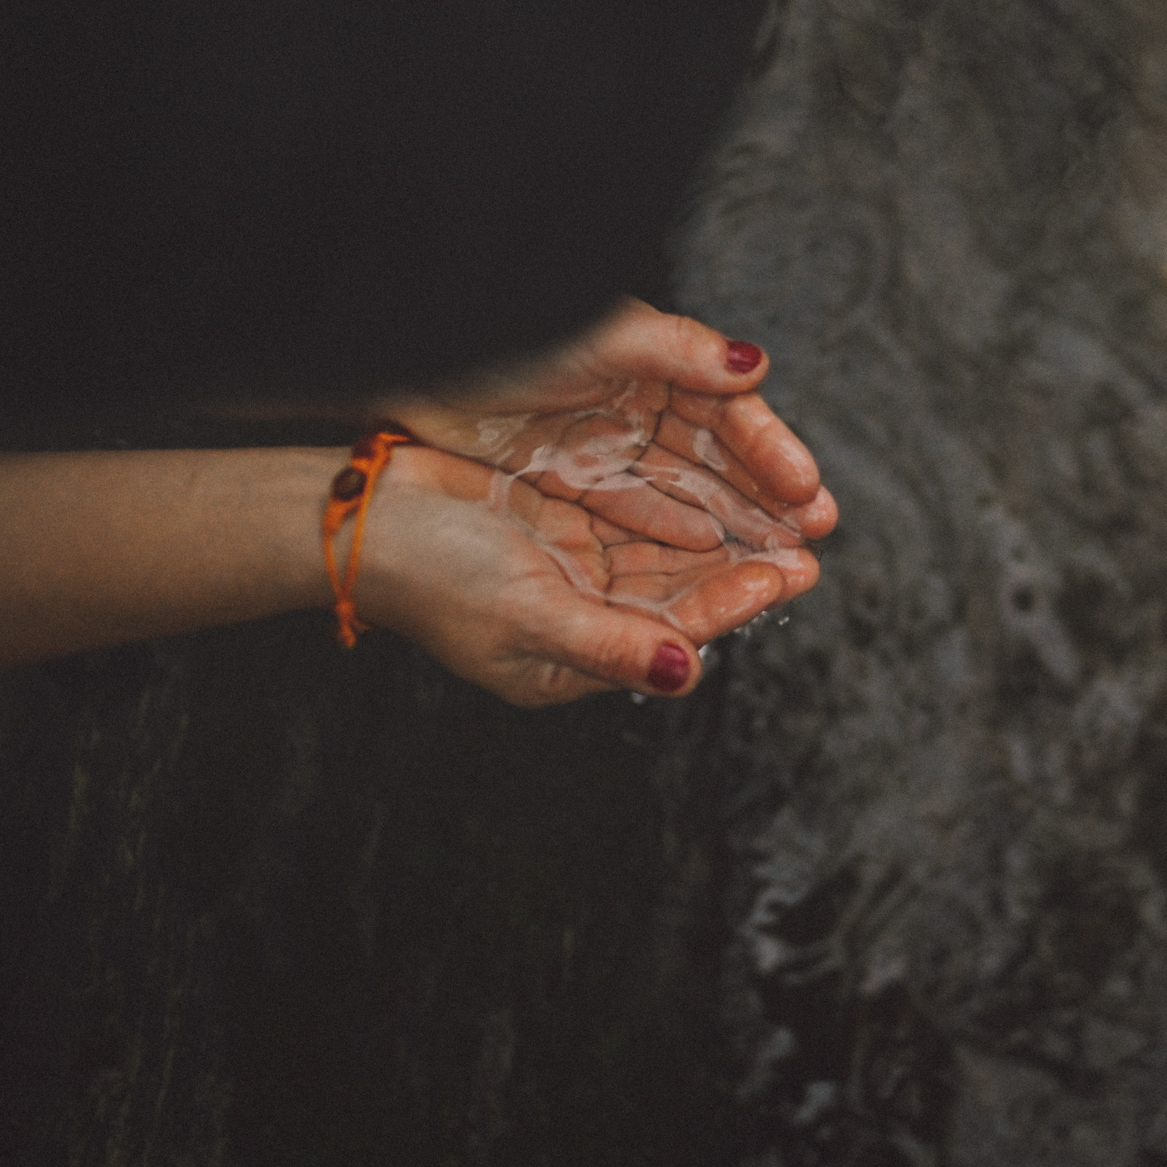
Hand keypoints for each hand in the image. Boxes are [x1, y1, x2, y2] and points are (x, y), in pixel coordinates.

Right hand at [357, 444, 807, 706]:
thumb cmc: (430, 573)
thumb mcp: (527, 613)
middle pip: (679, 598)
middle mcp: (579, 620)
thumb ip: (611, 644)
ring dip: (720, 538)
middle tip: (807, 548)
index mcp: (571, 661)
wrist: (359, 515)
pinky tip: (720, 491)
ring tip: (781, 519)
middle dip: (741, 573)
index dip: (729, 606)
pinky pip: (634, 518)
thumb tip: (685, 676)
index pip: (672, 637)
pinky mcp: (559, 522)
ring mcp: (569, 570)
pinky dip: (677, 509)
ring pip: (664, 558)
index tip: (783, 577)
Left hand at [384, 299, 838, 610]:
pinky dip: (676, 533)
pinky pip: (637, 512)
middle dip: (769, 498)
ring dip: (735, 524)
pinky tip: (709, 556)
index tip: (808, 490)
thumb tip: (757, 365)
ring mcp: (606, 443)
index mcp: (655, 361)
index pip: (729, 414)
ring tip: (780, 558)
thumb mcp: (598, 337)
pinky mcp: (572, 477)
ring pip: (686, 492)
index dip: (771, 452)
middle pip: (718, 460)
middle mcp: (639, 403)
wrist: (410, 356)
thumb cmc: (504, 334)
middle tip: (814, 537)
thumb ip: (680, 351)